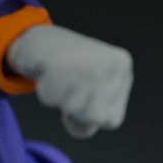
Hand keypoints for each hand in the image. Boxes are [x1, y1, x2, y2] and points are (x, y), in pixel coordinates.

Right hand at [7, 25, 132, 137]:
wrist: (40, 41)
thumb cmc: (70, 74)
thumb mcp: (92, 97)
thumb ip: (90, 121)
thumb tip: (76, 118)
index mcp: (122, 67)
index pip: (112, 121)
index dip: (93, 114)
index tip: (86, 92)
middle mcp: (109, 63)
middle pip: (95, 119)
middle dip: (78, 110)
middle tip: (72, 85)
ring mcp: (86, 63)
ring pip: (73, 110)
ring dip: (60, 99)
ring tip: (61, 78)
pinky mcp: (59, 63)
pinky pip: (50, 100)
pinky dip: (45, 91)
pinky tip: (49, 72)